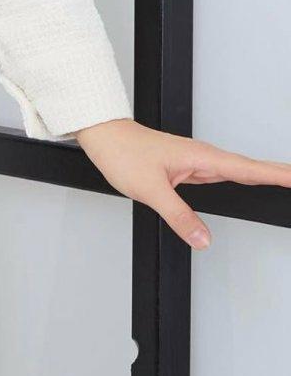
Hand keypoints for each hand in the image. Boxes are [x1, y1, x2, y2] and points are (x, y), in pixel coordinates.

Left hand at [74, 118, 290, 249]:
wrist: (103, 136)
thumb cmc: (122, 152)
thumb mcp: (150, 189)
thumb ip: (178, 216)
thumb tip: (203, 239)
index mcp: (201, 156)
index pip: (250, 168)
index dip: (278, 174)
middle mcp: (203, 157)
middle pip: (252, 169)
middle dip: (280, 175)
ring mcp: (197, 162)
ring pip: (238, 172)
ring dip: (264, 177)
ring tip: (288, 184)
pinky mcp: (189, 168)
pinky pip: (223, 176)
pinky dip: (242, 180)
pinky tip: (251, 185)